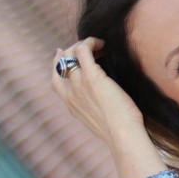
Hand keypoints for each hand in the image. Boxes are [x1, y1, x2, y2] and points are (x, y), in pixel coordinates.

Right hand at [50, 37, 166, 177]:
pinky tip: (102, 44)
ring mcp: (79, 84)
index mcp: (71, 105)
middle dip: (71, 51)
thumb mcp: (102, 120)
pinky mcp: (92, 77)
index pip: (56, 80)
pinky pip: (83, 50)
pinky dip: (90, 42)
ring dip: (85, 45)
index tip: (65, 54)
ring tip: (100, 46)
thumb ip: (97, 107)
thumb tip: (108, 98)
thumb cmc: (121, 131)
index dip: (58, 64)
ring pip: (71, 54)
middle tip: (90, 48)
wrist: (122, 136)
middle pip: (62, 63)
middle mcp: (71, 93)